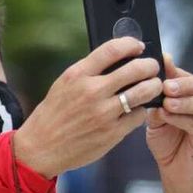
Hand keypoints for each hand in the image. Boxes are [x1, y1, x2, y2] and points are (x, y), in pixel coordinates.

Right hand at [13, 37, 163, 177]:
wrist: (39, 149)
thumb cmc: (52, 116)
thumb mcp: (62, 86)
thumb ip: (87, 72)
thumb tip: (117, 60)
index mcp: (77, 76)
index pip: (113, 49)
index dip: (132, 44)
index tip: (138, 46)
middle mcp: (91, 92)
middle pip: (136, 68)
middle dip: (150, 66)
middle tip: (151, 69)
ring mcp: (103, 113)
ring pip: (144, 91)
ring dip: (153, 86)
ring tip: (151, 87)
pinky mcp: (111, 133)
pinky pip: (139, 115)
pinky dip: (141, 111)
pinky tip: (135, 111)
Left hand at [146, 54, 192, 192]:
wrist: (174, 169)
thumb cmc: (165, 139)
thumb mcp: (156, 116)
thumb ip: (156, 99)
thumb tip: (151, 80)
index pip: (186, 75)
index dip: (173, 69)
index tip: (158, 64)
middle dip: (184, 84)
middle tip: (166, 86)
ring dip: (187, 101)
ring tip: (168, 101)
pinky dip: (184, 119)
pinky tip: (169, 116)